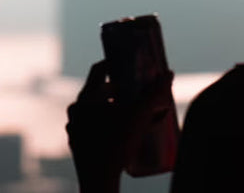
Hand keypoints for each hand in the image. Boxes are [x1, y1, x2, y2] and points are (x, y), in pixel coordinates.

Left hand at [67, 60, 174, 192]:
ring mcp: (75, 130)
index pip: (99, 70)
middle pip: (99, 92)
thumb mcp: (139, 116)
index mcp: (85, 99)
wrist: (99, 181)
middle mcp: (76, 112)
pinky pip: (94, 128)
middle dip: (121, 91)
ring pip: (97, 111)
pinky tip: (123, 133)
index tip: (129, 64)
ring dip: (115, 109)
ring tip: (134, 114)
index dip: (115, 63)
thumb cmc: (117, 145)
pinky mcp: (78, 145)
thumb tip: (168, 74)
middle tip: (137, 93)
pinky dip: (108, 126)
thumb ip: (154, 94)